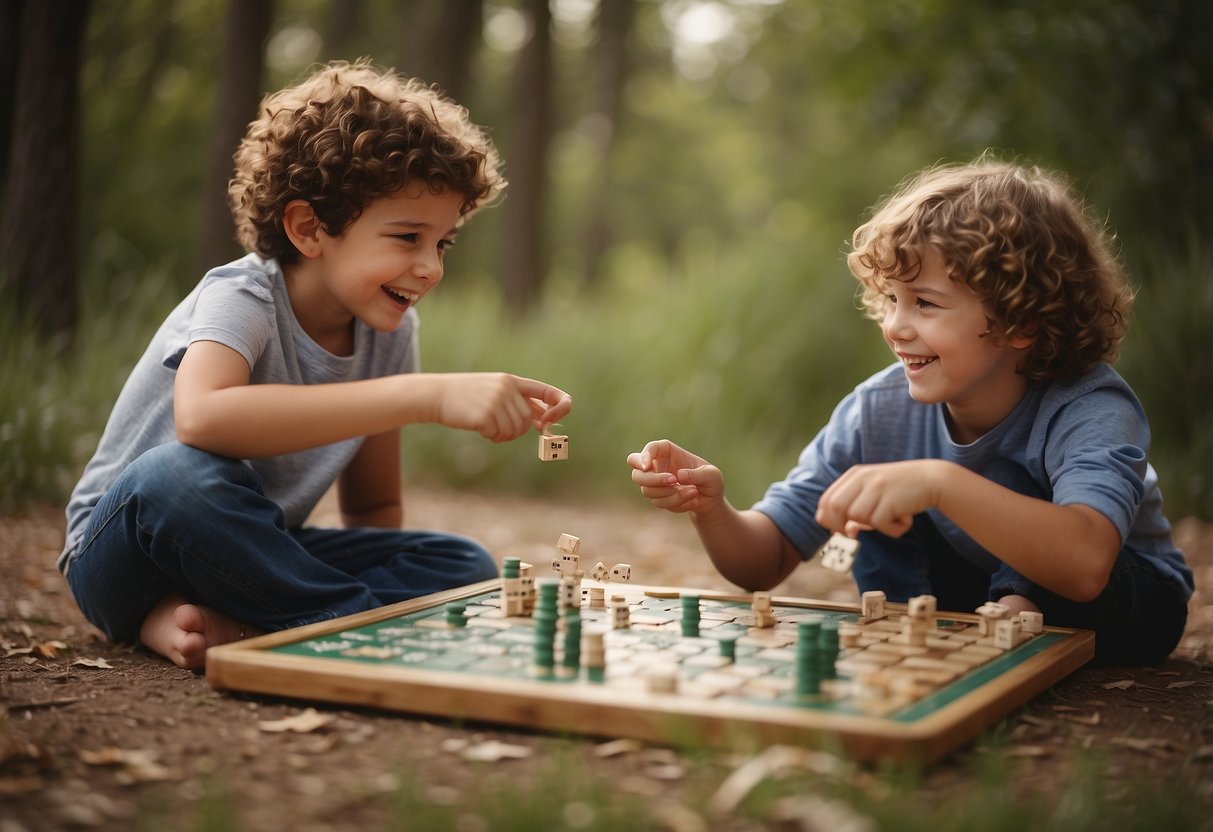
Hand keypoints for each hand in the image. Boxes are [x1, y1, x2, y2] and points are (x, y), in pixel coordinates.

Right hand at [434, 373, 571, 442]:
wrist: (436, 395)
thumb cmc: (467, 397)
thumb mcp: (495, 392)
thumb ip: (519, 402)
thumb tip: (546, 421)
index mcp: (511, 380)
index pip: (547, 391)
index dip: (560, 406)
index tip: (552, 422)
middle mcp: (506, 388)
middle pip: (528, 420)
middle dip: (517, 431)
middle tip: (499, 429)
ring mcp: (496, 400)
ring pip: (515, 430)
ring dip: (504, 436)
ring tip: (488, 428)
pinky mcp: (485, 414)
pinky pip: (499, 435)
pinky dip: (492, 437)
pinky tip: (480, 428)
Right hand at [627, 439, 724, 513]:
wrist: (710, 499)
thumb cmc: (710, 480)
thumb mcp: (711, 474)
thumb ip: (697, 474)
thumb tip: (679, 476)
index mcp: (667, 452)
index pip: (649, 449)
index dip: (644, 456)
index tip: (647, 467)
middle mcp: (657, 466)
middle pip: (637, 474)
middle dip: (653, 480)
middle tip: (673, 480)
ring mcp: (654, 483)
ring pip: (647, 491)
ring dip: (670, 493)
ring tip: (693, 491)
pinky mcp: (657, 497)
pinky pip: (659, 502)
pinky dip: (676, 502)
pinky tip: (691, 498)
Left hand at [815, 460, 945, 537]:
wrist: (933, 480)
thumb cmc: (901, 491)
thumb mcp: (874, 495)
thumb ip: (857, 510)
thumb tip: (847, 532)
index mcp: (854, 475)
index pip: (826, 500)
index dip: (828, 519)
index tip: (841, 530)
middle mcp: (862, 478)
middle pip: (834, 508)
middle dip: (840, 526)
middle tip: (857, 533)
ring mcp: (876, 486)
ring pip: (856, 517)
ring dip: (873, 527)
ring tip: (892, 519)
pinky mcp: (890, 498)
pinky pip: (879, 523)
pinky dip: (891, 529)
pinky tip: (904, 520)